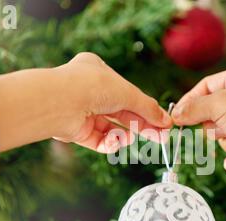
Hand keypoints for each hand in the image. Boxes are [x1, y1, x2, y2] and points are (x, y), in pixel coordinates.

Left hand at [0, 52, 171, 151]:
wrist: (59, 102)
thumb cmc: (92, 87)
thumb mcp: (128, 94)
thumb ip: (148, 108)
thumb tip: (166, 121)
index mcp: (98, 72)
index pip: (127, 93)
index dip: (147, 109)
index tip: (163, 122)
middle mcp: (88, 91)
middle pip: (122, 113)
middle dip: (142, 125)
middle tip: (161, 138)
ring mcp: (81, 112)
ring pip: (111, 128)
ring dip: (124, 135)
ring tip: (130, 138)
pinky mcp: (75, 131)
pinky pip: (98, 140)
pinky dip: (109, 143)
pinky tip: (114, 142)